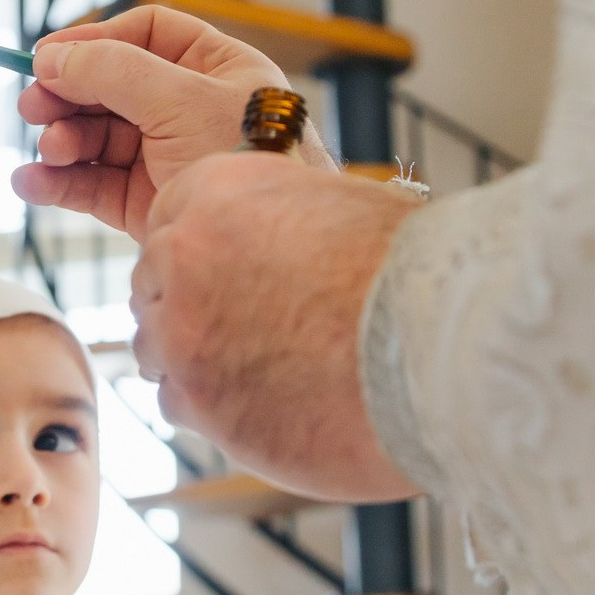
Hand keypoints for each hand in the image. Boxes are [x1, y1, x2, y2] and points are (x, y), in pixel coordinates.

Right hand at [11, 5, 312, 239]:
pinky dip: (58, 182)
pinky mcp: (143, 203)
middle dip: (67, 95)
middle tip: (31, 107)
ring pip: (95, 137)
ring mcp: (163, 157)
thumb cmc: (247, 158)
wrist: (270, 244)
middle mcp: (187, 108)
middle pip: (109, 86)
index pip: (145, 35)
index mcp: (213, 67)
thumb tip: (52, 58)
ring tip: (50, 151)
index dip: (93, 41)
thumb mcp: (182, 99)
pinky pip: (91, 185)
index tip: (45, 57)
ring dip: (62, 140)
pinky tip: (31, 182)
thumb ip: (113, 72)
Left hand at [129, 151, 422, 501]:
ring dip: (194, 356)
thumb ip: (284, 222)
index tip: (218, 269)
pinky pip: (176, 401)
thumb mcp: (344, 211)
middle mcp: (185, 253)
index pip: (170, 214)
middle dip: (187, 302)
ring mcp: (182, 331)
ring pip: (157, 345)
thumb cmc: (414, 277)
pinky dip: (211, 406)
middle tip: (239, 324)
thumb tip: (276, 240)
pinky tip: (264, 404)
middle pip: (153, 281)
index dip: (195, 246)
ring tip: (260, 368)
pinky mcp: (195, 400)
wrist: (441, 353)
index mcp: (220, 189)